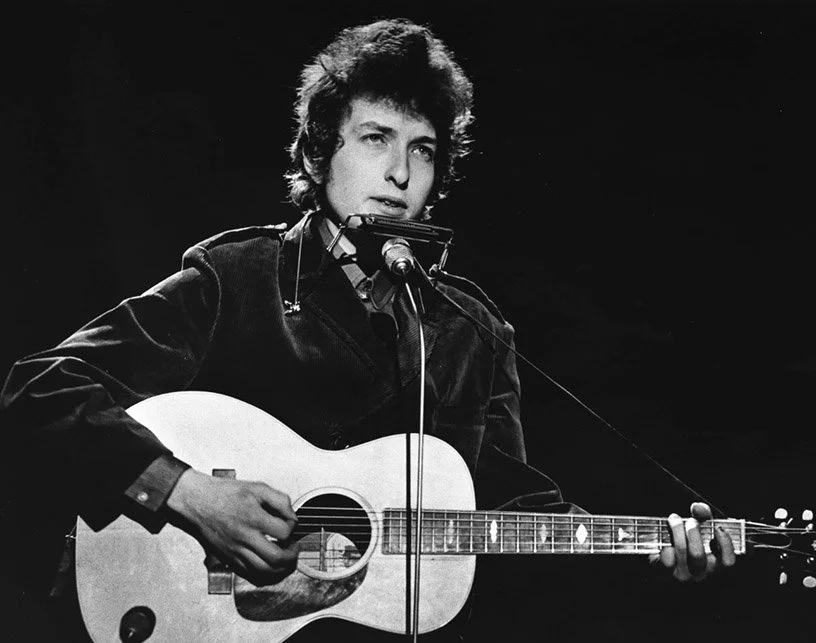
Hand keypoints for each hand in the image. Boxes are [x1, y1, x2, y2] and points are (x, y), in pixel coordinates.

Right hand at [166, 468, 298, 585]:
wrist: (197, 502)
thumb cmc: (224, 494)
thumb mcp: (257, 487)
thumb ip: (280, 500)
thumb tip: (292, 515)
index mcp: (253, 517)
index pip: (284, 531)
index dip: (293, 528)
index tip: (291, 525)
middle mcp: (244, 537)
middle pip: (276, 558)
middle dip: (292, 556)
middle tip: (294, 548)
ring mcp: (235, 551)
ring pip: (264, 572)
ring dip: (282, 570)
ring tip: (287, 561)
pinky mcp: (229, 559)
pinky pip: (250, 576)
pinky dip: (265, 577)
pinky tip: (271, 569)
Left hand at [649, 501, 735, 581]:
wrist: (664, 553)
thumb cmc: (689, 539)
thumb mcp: (701, 527)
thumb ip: (703, 515)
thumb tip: (698, 507)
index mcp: (715, 564)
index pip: (727, 562)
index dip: (725, 545)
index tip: (719, 528)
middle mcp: (700, 573)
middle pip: (698, 555)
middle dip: (693, 532)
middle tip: (691, 521)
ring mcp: (683, 574)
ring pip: (681, 551)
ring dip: (677, 530)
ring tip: (674, 519)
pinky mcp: (666, 571)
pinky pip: (666, 557)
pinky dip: (665, 542)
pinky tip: (665, 535)